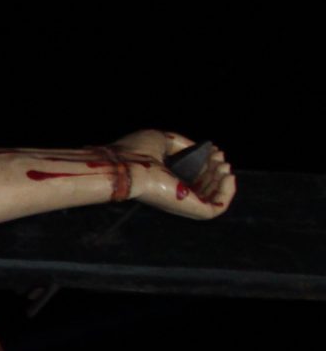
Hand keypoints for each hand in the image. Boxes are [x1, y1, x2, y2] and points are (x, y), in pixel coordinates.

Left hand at [114, 130, 236, 218]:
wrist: (122, 166)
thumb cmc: (133, 152)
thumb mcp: (162, 140)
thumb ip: (183, 144)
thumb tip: (205, 150)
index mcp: (166, 179)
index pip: (195, 177)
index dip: (210, 164)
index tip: (215, 151)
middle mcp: (174, 193)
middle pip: (206, 187)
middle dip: (218, 170)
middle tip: (219, 158)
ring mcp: (181, 202)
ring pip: (214, 199)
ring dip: (224, 181)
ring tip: (222, 166)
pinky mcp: (188, 208)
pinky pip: (216, 209)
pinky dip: (227, 194)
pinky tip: (228, 177)